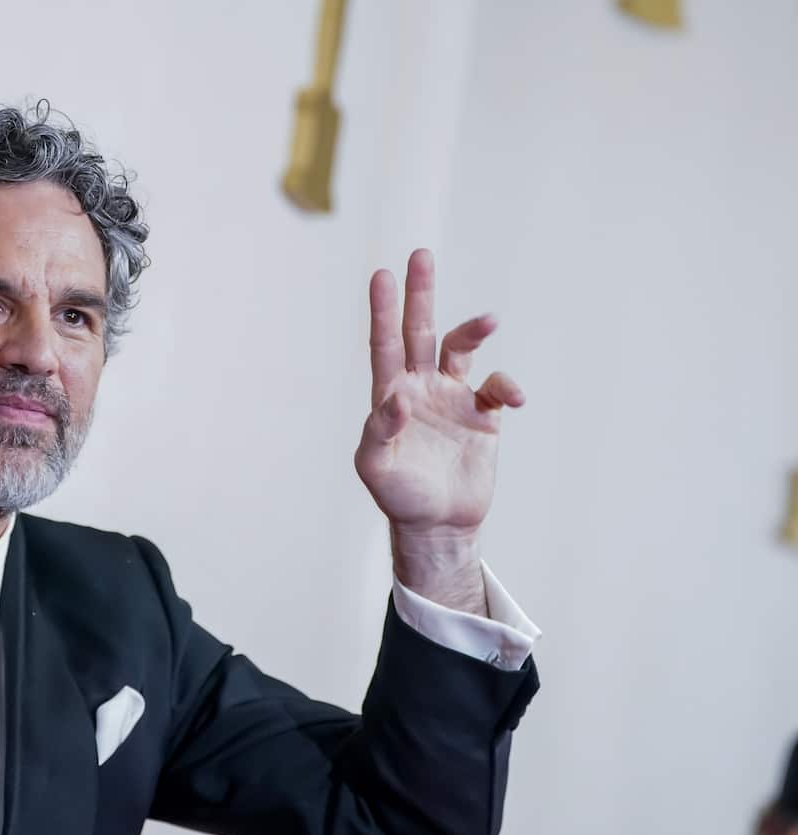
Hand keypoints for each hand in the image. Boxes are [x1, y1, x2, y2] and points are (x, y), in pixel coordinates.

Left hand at [354, 249, 523, 612]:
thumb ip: (380, 430)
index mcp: (390, 394)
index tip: (382, 275)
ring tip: (489, 321)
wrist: (439, 525)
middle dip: (421, 294)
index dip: (383, 311)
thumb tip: (397, 396)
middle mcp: (421, 387)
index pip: (385, 344)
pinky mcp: (483, 415)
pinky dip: (507, 386)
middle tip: (421, 254)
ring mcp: (453, 398)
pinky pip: (496, 388)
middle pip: (421, 331)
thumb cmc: (399, 497)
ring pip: (462, 349)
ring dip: (473, 330)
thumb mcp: (375, 467)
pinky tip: (513, 397)